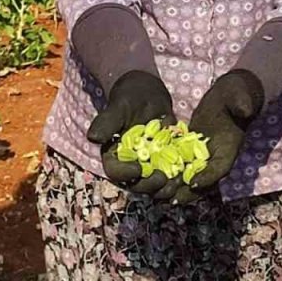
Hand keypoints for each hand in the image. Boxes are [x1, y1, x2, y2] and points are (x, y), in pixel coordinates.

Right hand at [86, 71, 175, 193]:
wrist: (148, 92)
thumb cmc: (129, 97)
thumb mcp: (119, 107)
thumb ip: (107, 122)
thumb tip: (93, 137)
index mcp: (113, 155)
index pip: (115, 172)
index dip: (126, 174)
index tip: (138, 169)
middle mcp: (130, 164)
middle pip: (137, 184)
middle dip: (150, 186)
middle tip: (164, 179)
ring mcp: (148, 164)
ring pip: (155, 185)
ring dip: (166, 187)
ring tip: (179, 180)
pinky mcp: (165, 162)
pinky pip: (171, 176)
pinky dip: (179, 177)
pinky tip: (188, 172)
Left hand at [165, 70, 264, 204]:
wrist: (228, 96)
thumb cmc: (236, 96)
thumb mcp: (240, 97)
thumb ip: (243, 104)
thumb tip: (245, 109)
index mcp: (229, 151)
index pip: (220, 170)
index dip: (207, 178)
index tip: (191, 183)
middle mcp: (216, 159)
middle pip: (202, 183)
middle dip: (186, 192)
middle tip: (168, 197)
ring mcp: (202, 158)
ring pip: (188, 180)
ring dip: (174, 188)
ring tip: (156, 192)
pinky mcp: (190, 152)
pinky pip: (179, 169)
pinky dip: (168, 176)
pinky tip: (152, 179)